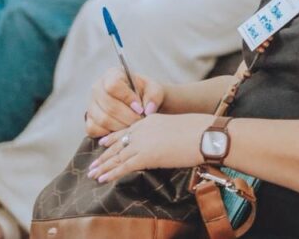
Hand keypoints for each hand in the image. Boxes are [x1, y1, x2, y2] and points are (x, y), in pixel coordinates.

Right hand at [85, 67, 166, 137]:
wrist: (142, 104)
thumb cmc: (146, 94)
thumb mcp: (154, 90)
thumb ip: (154, 96)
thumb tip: (148, 110)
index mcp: (112, 74)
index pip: (113, 85)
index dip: (127, 98)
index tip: (140, 108)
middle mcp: (97, 88)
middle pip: (108, 105)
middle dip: (127, 117)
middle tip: (140, 121)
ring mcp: (91, 105)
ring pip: (102, 120)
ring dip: (121, 127)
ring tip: (133, 127)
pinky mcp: (89, 120)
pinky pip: (94, 130)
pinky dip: (109, 134)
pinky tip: (122, 130)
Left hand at [88, 113, 215, 182]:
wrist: (205, 134)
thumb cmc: (200, 132)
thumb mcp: (177, 128)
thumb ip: (165, 135)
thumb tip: (164, 145)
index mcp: (151, 120)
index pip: (127, 130)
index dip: (113, 138)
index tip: (102, 144)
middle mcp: (143, 129)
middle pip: (118, 143)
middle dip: (104, 155)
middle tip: (93, 164)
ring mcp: (143, 142)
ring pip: (117, 156)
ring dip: (103, 166)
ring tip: (93, 174)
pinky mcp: (146, 156)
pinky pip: (123, 166)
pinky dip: (111, 173)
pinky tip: (102, 178)